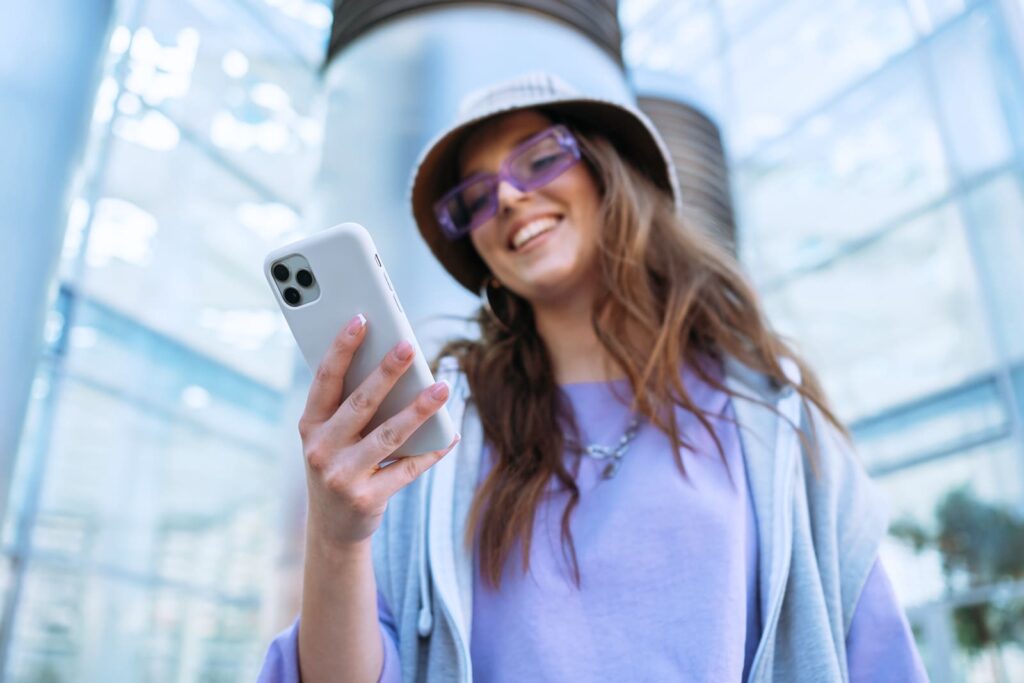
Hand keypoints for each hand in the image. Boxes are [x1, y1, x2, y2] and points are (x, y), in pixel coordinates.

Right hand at [298, 313, 459, 550]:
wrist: (332, 528)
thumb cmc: (337, 465)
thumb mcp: (330, 437)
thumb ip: (350, 406)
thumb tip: (394, 365)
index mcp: (309, 426)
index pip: (326, 379)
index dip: (342, 348)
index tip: (362, 319)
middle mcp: (320, 450)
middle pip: (360, 403)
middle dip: (386, 372)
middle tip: (409, 347)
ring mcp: (342, 477)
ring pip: (389, 435)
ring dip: (419, 409)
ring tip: (442, 388)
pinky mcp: (367, 499)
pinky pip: (407, 468)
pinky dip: (431, 451)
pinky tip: (450, 434)